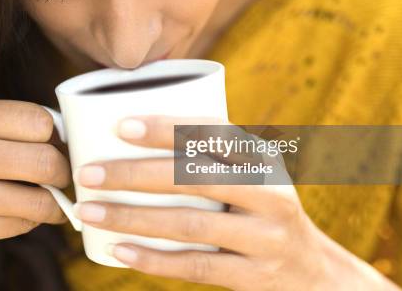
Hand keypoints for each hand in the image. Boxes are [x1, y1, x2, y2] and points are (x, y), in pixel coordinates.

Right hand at [0, 96, 70, 288]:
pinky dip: (31, 222)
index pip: (36, 119)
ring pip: (37, 197)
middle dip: (61, 171)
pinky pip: (21, 223)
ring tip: (52, 202)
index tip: (59, 147)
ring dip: (53, 203)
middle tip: (61, 178)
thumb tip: (70, 133)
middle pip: (41, 158)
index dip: (56, 136)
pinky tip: (23, 217)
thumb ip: (10, 125)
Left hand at [72, 115, 399, 290]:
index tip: (119, 126)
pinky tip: (116, 251)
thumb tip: (127, 131)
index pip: (213, 133)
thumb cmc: (260, 209)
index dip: (166, 128)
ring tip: (90, 211)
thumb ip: (208, 154)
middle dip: (134, 174)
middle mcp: (269, 193)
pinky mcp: (254, 277)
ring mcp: (264, 238)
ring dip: (132, 218)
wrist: (313, 271)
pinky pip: (196, 267)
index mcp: (262, 159)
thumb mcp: (251, 174)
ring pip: (189, 225)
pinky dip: (153, 260)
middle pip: (193, 178)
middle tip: (89, 174)